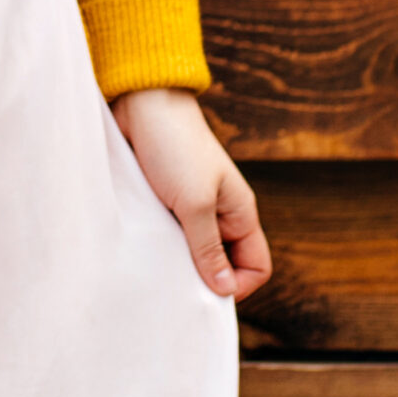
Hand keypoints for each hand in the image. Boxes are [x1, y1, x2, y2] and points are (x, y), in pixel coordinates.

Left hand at [112, 87, 270, 299]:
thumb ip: (209, 249)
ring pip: (193, 253)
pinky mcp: (165, 203)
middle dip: (204, 279)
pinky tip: (143, 246)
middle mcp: (220, 214)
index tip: (205, 293)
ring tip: (157, 263)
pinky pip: (169, 237)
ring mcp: (192, 208)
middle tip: (175, 284)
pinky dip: (159, 246)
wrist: (141, 103)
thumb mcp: (195, 203)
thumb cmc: (175, 146)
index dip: (237, 286)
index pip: (256, 267)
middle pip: (224, 265)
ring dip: (177, 263)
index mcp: (240, 213)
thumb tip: (224, 290)